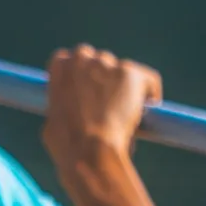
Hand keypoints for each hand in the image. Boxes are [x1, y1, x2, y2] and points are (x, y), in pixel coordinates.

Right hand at [42, 44, 160, 163]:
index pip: (71, 58)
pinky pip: (148, 79)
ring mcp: (108, 64)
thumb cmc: (68, 142)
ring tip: (129, 108)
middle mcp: (82, 58)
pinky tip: (149, 107)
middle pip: (99, 60)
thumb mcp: (54, 120)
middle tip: (109, 99)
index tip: (86, 87)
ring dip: (126, 85)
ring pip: (123, 70)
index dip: (81, 74)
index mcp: (59, 67)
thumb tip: (74, 112)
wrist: (89, 148)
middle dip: (104, 77)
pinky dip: (150, 91)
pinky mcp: (131, 73)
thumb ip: (64, 106)